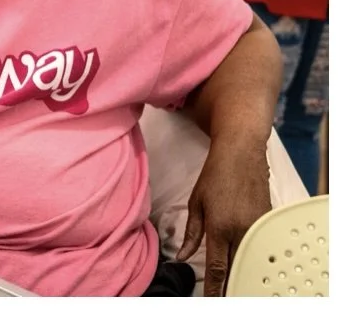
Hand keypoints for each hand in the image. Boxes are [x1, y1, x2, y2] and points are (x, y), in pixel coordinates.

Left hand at [180, 147, 270, 295]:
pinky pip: (259, 245)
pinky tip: (245, 263)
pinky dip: (252, 257)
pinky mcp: (267, 221)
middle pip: (236, 267)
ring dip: (241, 272)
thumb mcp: (196, 203)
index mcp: (219, 227)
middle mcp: (241, 230)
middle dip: (230, 285)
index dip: (214, 286)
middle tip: (222, 296)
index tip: (211, 299)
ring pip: (250, 258)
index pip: (217, 266)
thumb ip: (191, 233)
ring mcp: (257, 226)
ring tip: (232, 286)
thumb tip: (182, 256)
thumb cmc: (214, 176)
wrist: (241, 154)